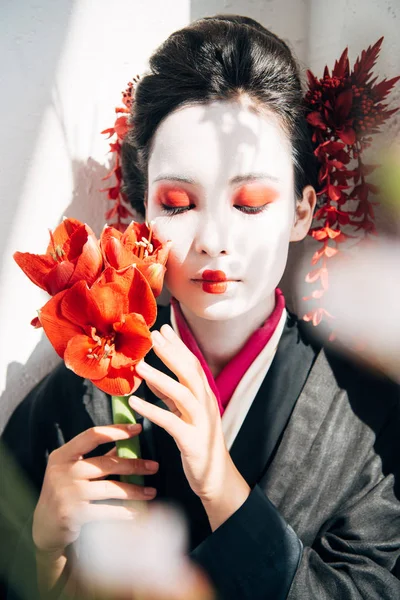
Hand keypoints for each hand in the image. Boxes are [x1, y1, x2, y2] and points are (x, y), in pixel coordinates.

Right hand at [32, 424, 158, 554]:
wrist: (45, 527)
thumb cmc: (66, 492)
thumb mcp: (75, 471)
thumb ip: (99, 458)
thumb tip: (128, 444)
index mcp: (63, 455)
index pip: (92, 435)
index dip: (116, 430)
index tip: (138, 428)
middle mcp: (63, 471)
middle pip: (106, 463)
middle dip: (134, 465)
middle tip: (154, 466)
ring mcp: (67, 493)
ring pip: (110, 488)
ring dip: (134, 490)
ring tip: (151, 492)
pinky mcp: (73, 514)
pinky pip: (107, 511)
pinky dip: (125, 512)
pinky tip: (138, 512)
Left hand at [131, 324, 249, 528]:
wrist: (216, 478)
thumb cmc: (199, 444)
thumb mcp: (186, 415)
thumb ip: (171, 396)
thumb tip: (152, 377)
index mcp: (205, 396)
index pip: (192, 364)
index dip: (178, 346)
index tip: (163, 329)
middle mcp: (206, 405)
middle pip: (190, 372)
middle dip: (171, 353)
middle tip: (153, 336)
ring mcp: (201, 422)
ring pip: (182, 393)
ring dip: (160, 377)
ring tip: (139, 366)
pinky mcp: (192, 441)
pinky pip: (170, 422)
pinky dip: (153, 411)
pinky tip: (136, 403)